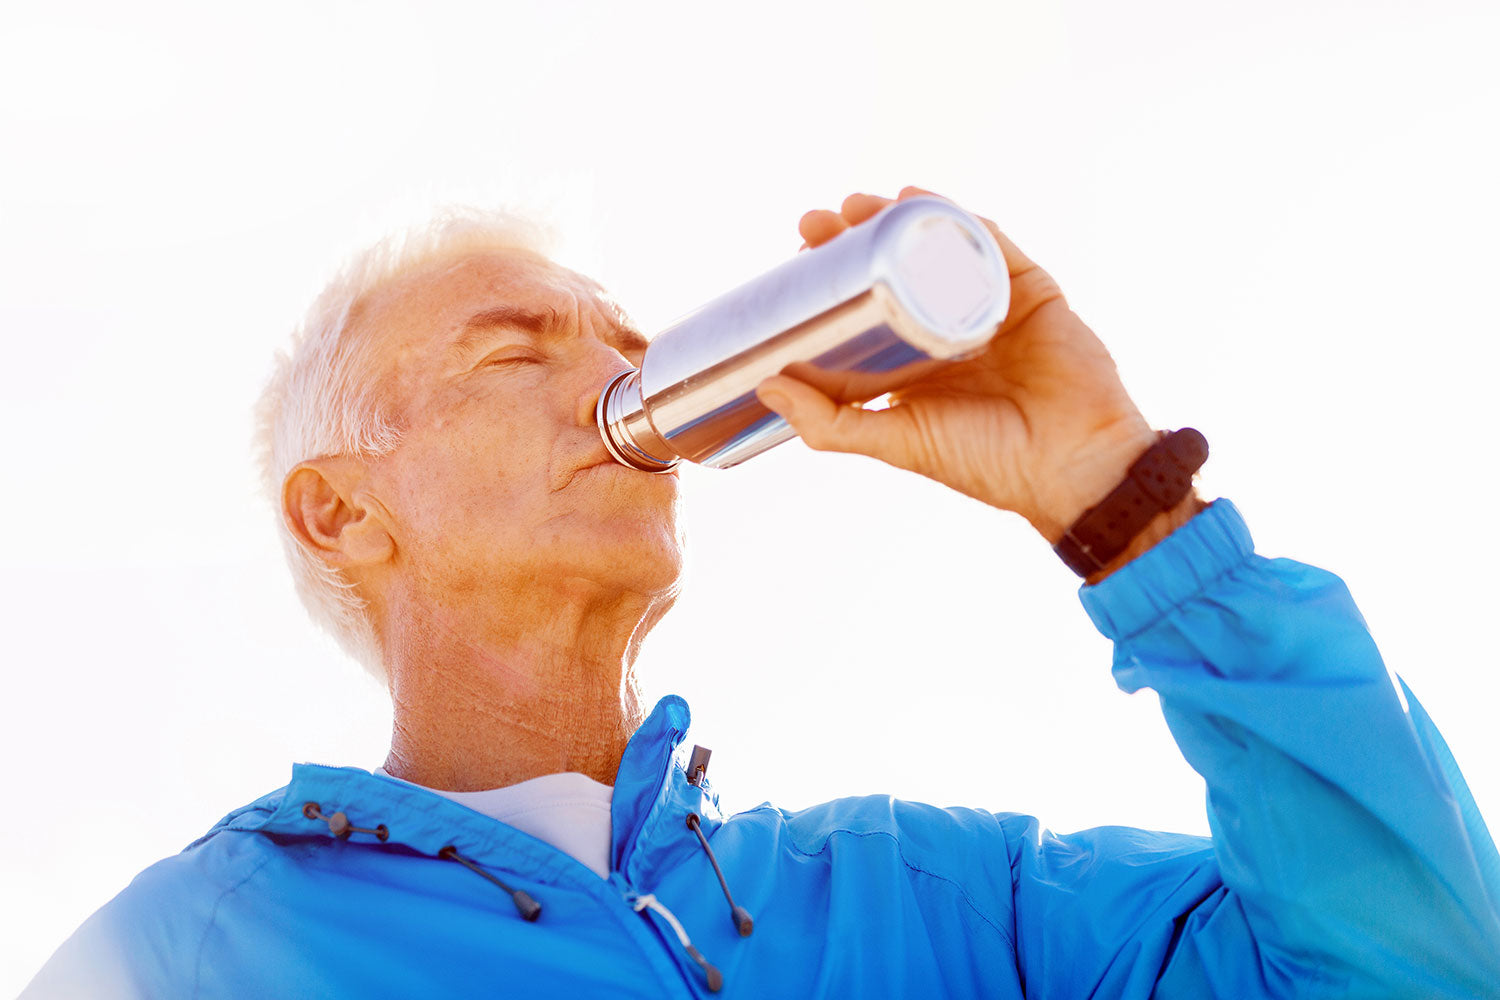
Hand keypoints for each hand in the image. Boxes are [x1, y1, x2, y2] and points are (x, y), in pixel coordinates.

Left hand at [756, 187, 1172, 548]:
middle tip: (816, 222)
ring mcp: (992, 304)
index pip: (868, 306)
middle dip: (855, 239)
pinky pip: (992, 245)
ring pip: (939, 249)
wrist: (1071, 468)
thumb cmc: (987, 462)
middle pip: (898, 267)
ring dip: (898, 220)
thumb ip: (831, 423)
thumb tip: (767, 385)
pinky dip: (956, 219)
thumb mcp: (896, 441)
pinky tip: (920, 201)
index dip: (833, 278)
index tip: (796, 255)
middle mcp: (952, 327)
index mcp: (919, 362)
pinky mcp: (1032, 291)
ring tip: (857, 205)